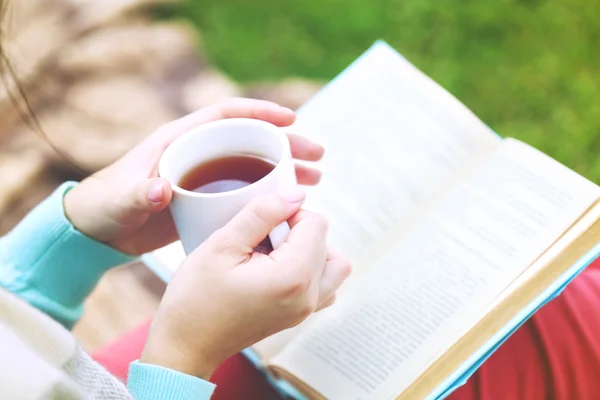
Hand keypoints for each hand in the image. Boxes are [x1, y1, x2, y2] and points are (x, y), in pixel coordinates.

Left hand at [64, 98, 324, 254]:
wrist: (98, 232)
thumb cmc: (105, 207)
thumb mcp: (120, 200)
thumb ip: (139, 194)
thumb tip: (163, 190)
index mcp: (179, 141)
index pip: (225, 115)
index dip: (260, 112)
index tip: (291, 118)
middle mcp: (197, 154)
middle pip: (250, 140)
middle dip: (286, 144)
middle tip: (318, 156)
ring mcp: (205, 177)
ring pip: (254, 166)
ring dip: (285, 170)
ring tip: (316, 179)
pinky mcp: (207, 200)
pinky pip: (246, 192)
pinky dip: (269, 196)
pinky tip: (289, 206)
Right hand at [140, 191, 351, 378]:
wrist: (184, 346)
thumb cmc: (196, 298)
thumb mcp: (222, 244)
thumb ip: (262, 213)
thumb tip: (296, 194)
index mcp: (293, 277)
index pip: (317, 224)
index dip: (289, 213)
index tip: (260, 224)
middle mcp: (308, 297)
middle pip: (328, 243)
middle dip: (299, 230)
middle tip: (264, 237)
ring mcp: (306, 311)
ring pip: (333, 267)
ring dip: (311, 250)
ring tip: (274, 253)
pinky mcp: (298, 317)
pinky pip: (324, 287)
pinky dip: (310, 271)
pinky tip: (277, 269)